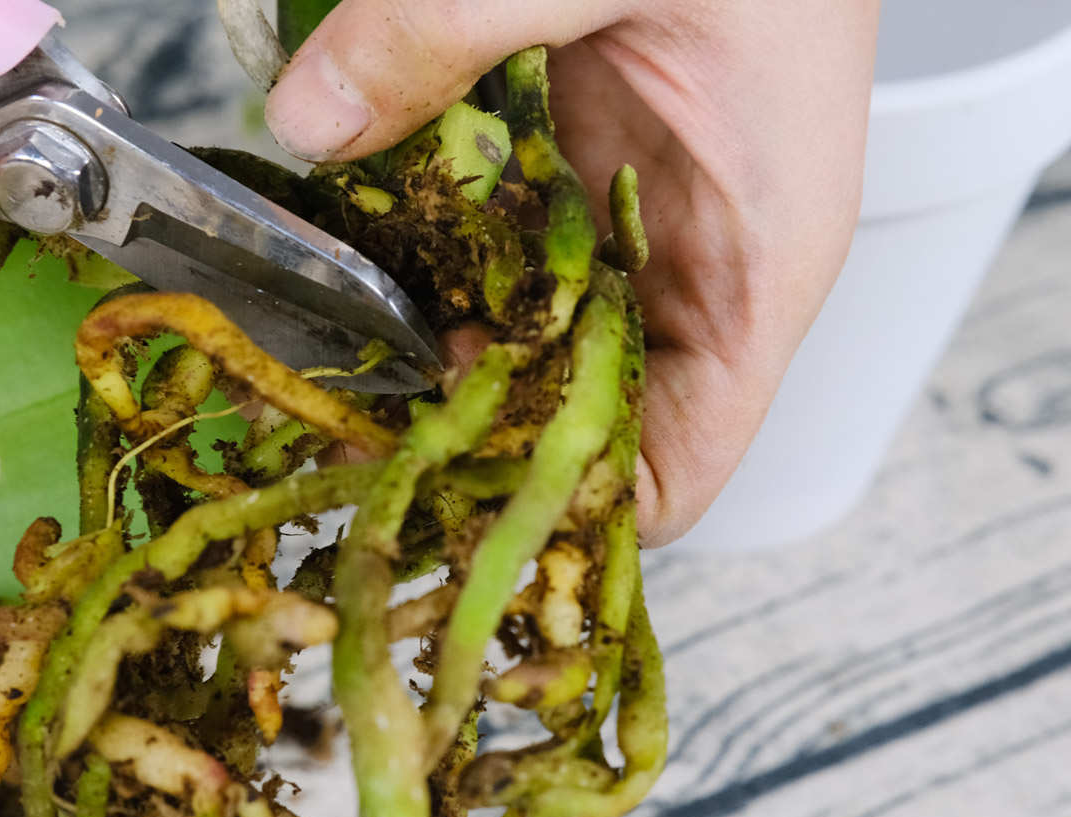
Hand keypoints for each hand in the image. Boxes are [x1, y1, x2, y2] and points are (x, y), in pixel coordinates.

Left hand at [265, 0, 877, 544]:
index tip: (440, 495)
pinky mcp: (591, 174)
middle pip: (582, 430)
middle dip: (470, 435)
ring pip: (534, 351)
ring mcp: (640, 225)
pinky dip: (440, 262)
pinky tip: (371, 243)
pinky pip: (512, 259)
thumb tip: (314, 117)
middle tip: (350, 414)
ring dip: (439, 353)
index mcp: (756, 266)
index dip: (564, 513)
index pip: (677, 474)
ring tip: (341, 338)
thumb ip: (452, 24)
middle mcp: (698, 271)